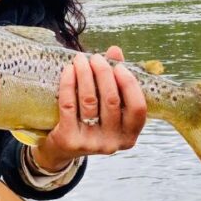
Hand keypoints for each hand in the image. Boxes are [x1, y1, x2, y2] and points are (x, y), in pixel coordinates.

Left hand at [32, 46, 146, 171]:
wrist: (62, 149)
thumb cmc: (92, 122)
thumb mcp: (108, 107)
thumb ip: (115, 79)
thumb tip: (115, 50)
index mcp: (129, 135)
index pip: (138, 108)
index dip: (129, 84)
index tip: (118, 67)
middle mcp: (113, 143)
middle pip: (111, 100)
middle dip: (103, 73)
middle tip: (95, 58)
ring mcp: (91, 143)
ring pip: (89, 100)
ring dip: (85, 74)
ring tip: (80, 60)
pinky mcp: (69, 139)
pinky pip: (69, 105)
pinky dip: (68, 84)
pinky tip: (68, 71)